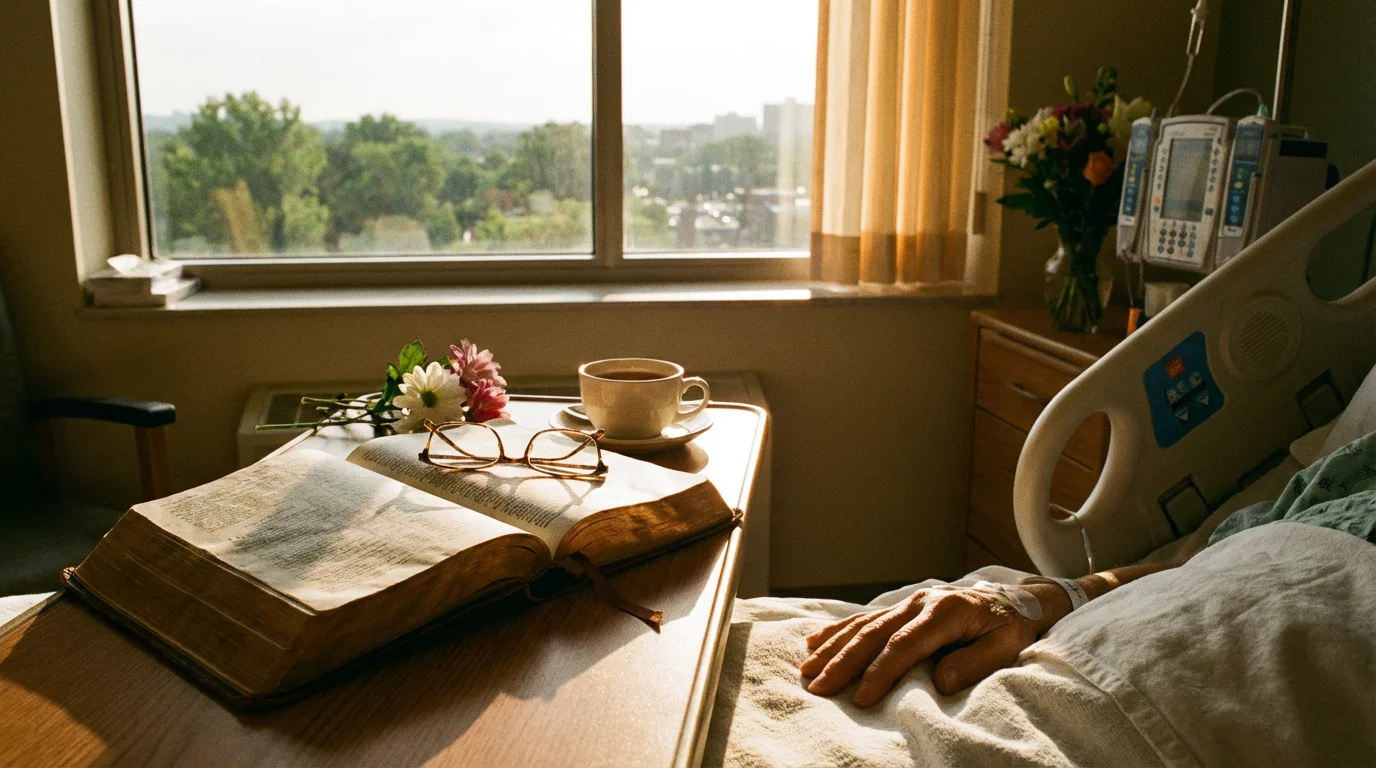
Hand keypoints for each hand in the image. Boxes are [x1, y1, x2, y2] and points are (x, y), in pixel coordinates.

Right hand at [800, 586, 1048, 706]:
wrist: (1013, 599)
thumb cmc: (1009, 626)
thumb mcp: (1007, 645)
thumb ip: (975, 662)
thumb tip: (941, 681)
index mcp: (945, 611)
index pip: (904, 645)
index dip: (880, 672)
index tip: (861, 698)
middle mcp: (920, 602)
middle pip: (873, 634)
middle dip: (843, 662)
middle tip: (818, 687)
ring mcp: (908, 601)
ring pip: (863, 625)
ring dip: (832, 648)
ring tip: (807, 670)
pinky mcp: (901, 605)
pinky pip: (863, 617)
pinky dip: (837, 630)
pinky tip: (813, 642)